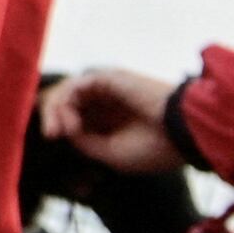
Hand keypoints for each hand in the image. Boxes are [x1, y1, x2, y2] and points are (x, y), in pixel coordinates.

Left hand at [39, 66, 186, 175]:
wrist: (182, 135)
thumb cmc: (154, 149)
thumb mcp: (111, 154)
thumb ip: (83, 141)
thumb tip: (62, 128)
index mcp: (108, 119)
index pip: (70, 115)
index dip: (58, 126)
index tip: (55, 142)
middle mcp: (104, 100)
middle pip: (63, 101)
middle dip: (51, 117)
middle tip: (51, 136)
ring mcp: (106, 88)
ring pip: (66, 92)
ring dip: (55, 111)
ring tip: (59, 132)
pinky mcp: (108, 78)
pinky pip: (75, 85)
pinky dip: (67, 103)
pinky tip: (73, 123)